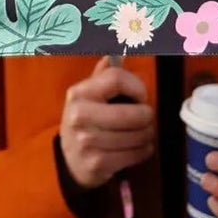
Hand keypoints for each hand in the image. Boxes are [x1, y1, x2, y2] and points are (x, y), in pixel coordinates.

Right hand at [59, 56, 155, 190]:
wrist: (70, 160)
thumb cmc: (87, 121)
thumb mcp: (88, 95)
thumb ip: (104, 74)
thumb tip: (117, 54)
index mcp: (79, 93)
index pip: (116, 79)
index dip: (137, 86)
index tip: (141, 96)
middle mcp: (80, 116)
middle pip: (132, 113)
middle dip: (147, 116)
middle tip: (146, 117)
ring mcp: (87, 141)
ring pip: (137, 135)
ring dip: (147, 134)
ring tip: (143, 132)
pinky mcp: (97, 163)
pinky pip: (135, 154)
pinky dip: (144, 150)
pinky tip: (140, 147)